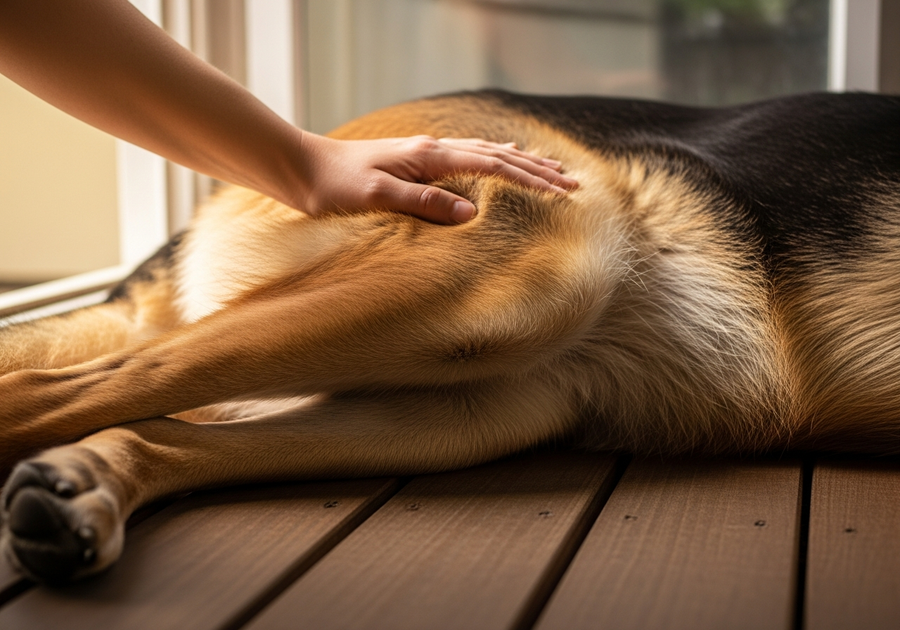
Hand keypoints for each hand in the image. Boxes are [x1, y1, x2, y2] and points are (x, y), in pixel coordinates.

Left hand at [295, 133, 578, 223]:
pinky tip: (502, 156)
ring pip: (487, 154)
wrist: (302, 168)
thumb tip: (471, 214)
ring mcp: (426, 152)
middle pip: (498, 157)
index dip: (531, 181)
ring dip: (522, 163)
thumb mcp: (376, 199)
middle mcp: (433, 150)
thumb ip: (423, 203)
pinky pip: (467, 156)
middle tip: (574, 184)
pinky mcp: (416, 160)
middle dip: (538, 171)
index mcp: (429, 158)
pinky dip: (493, 157)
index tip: (563, 194)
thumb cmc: (334, 188)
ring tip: (553, 169)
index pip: (493, 167)